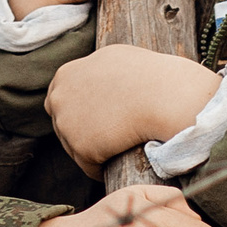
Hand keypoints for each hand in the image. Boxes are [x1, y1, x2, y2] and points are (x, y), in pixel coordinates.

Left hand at [47, 44, 221, 176]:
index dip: (81, 111)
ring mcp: (66, 123)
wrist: (166, 97)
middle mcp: (60, 97)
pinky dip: (103, 167)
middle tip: (110, 137)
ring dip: (94, 150)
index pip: (62, 99)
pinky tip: (120, 161)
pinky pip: (89, 165)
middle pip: (64, 123)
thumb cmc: (151, 77)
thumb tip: (97, 88)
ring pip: (75, 146)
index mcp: (66, 74)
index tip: (100, 119)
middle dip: (83, 131)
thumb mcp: (116, 60)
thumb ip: (97, 73)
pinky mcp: (80, 147)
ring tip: (119, 148)